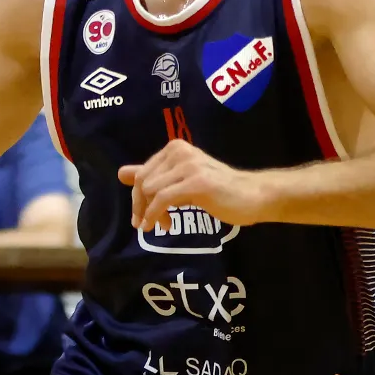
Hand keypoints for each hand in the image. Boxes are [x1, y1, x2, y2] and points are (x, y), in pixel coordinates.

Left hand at [119, 139, 265, 234]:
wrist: (253, 195)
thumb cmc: (220, 189)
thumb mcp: (182, 180)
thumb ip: (153, 175)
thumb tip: (121, 173)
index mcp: (175, 148)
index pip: (143, 172)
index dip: (137, 196)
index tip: (141, 216)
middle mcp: (180, 152)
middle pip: (143, 182)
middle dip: (141, 207)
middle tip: (147, 225)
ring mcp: (189, 166)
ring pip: (150, 191)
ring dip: (151, 213)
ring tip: (162, 226)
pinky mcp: (197, 183)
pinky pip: (163, 200)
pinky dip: (156, 215)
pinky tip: (163, 226)